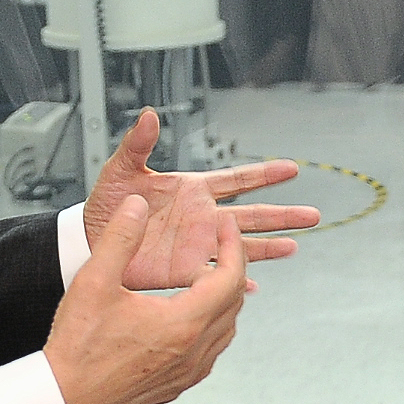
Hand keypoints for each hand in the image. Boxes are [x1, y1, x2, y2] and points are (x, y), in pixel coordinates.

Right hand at [42, 186, 248, 403]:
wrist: (65, 398)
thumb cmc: (78, 349)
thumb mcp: (95, 281)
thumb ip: (120, 238)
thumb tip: (136, 207)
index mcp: (182, 324)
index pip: (230, 277)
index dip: (231, 246)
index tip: (225, 228)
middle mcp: (193, 352)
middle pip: (234, 302)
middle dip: (230, 268)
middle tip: (216, 246)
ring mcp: (188, 373)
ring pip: (226, 329)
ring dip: (222, 299)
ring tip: (202, 278)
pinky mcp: (177, 386)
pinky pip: (211, 351)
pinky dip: (211, 326)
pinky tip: (189, 317)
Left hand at [82, 109, 320, 282]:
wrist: (90, 239)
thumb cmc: (106, 202)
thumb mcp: (120, 169)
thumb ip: (138, 144)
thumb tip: (149, 115)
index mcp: (193, 190)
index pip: (237, 179)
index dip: (264, 174)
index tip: (291, 168)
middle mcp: (203, 218)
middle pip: (252, 215)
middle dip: (283, 215)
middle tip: (312, 215)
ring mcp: (198, 246)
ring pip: (242, 247)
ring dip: (268, 249)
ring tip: (294, 246)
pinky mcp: (186, 271)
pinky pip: (216, 279)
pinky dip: (234, 284)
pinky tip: (252, 288)